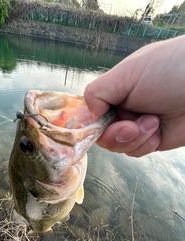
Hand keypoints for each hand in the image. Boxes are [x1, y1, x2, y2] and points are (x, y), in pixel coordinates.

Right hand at [84, 36, 184, 156]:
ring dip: (133, 138)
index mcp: (115, 90)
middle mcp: (124, 108)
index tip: (98, 126)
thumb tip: (89, 116)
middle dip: (114, 134)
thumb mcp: (127, 73)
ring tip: (153, 121)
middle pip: (102, 134)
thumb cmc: (170, 70)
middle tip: (130, 126)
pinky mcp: (153, 140)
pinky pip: (135, 151)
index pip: (91, 112)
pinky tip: (158, 130)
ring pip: (118, 145)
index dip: (90, 124)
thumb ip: (98, 92)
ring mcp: (138, 125)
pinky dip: (144, 144)